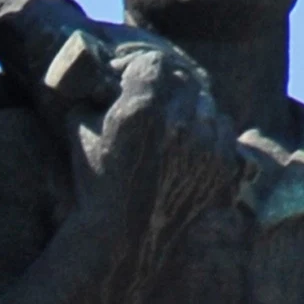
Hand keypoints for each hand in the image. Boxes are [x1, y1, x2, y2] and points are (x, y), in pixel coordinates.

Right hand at [77, 41, 246, 232]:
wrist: (123, 239)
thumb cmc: (94, 184)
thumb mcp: (79, 130)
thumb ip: (90, 96)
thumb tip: (97, 79)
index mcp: (144, 106)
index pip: (154, 63)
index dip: (138, 69)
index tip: (128, 81)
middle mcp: (181, 121)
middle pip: (185, 80)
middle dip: (167, 86)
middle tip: (152, 103)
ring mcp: (206, 145)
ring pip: (208, 105)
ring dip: (191, 110)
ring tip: (172, 127)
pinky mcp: (222, 168)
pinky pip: (224, 134)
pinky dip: (210, 135)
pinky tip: (191, 147)